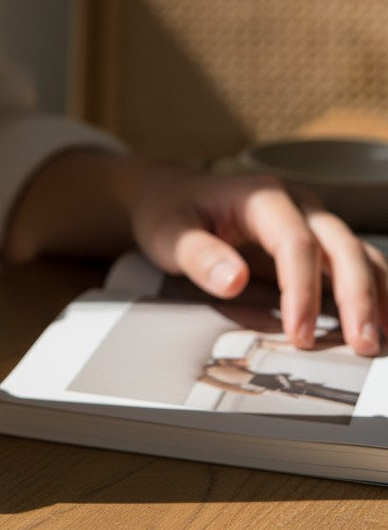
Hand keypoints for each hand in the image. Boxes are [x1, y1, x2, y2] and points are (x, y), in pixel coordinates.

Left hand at [127, 159, 387, 356]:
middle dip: (356, 295)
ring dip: (376, 294)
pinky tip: (382, 322)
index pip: (295, 242)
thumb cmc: (171, 211)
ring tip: (382, 339)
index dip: (302, 290)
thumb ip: (198, 256)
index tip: (300, 334)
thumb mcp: (169, 233)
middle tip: (362, 343)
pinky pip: (355, 262)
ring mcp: (312, 220)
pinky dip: (374, 290)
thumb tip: (234, 280)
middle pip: (339, 244)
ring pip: (357, 251)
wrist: (172, 194)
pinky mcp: (317, 240)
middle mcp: (296, 203)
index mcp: (261, 196)